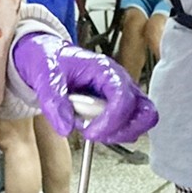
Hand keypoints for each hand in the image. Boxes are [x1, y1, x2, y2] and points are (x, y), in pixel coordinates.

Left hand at [13, 33, 157, 143]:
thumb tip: (65, 127)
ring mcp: (124, 94)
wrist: (49, 56)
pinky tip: (95, 128)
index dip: (110, 121)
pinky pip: (129, 125)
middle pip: (145, 113)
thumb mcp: (46, 77)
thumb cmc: (51, 61)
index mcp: (105, 70)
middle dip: (124, 131)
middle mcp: (121, 81)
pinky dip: (116, 133)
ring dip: (119, 133)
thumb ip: (54, 102)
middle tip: (98, 135)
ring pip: (141, 121)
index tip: (90, 133)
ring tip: (92, 130)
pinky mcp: (120, 105)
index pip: (124, 99)